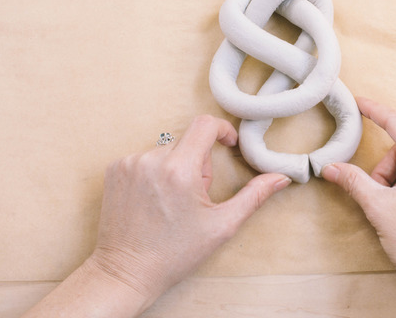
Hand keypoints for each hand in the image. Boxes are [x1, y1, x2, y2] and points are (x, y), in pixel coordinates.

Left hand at [23, 115, 291, 317]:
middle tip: (195, 194)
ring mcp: (129, 163)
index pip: (205, 124)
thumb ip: (253, 196)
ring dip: (175, 167)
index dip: (222, 130)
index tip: (227, 144)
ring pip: (166, 150)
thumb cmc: (173, 253)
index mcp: (180, 170)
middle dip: (198, 161)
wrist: (127, 272)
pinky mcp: (115, 169)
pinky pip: (144, 158)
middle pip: (188, 141)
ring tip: (171, 201)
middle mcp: (151, 160)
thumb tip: (280, 178)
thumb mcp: (221, 226)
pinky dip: (154, 172)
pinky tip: (153, 200)